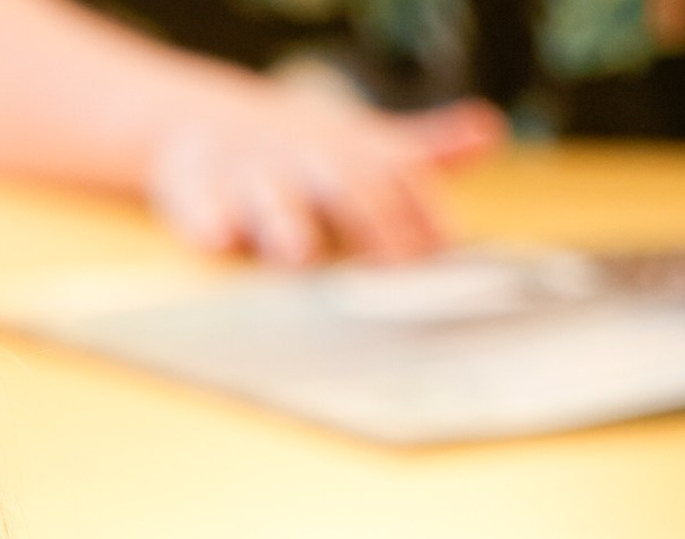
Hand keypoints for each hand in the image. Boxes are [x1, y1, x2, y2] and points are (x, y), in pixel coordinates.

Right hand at [144, 78, 505, 264]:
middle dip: (366, 222)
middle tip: (388, 266)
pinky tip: (216, 241)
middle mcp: (305, 163)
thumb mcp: (360, 149)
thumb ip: (420, 152)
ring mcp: (251, 178)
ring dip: (285, 224)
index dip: (422, 215)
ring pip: (271, 200)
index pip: (400, 180)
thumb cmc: (297, 157)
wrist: (204, 126)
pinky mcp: (197, 191)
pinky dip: (207, 224)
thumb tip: (488, 133)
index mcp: (352, 155)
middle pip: (343, 187)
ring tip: (297, 253)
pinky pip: (200, 210)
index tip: (441, 257)